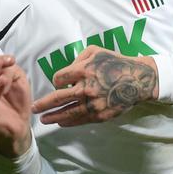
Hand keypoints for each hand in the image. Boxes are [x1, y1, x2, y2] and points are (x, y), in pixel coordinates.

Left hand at [31, 46, 157, 127]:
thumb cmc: (116, 63)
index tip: (58, 84)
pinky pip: (80, 120)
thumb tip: (67, 70)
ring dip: (53, 117)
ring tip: (43, 120)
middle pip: (57, 98)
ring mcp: (93, 103)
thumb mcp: (96, 51)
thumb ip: (78, 58)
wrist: (138, 80)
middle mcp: (86, 87)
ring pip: (67, 112)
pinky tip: (61, 122)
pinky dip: (69, 122)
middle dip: (43, 104)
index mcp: (84, 70)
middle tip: (34, 108)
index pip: (59, 79)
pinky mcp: (100, 115)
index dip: (56, 81)